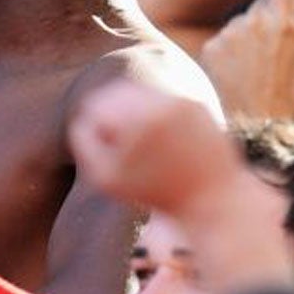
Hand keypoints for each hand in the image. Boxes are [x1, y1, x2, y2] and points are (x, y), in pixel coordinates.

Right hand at [68, 77, 240, 221]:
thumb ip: (85, 143)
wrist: (210, 200)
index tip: (108, 152)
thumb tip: (83, 117)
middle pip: (118, 93)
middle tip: (122, 145)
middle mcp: (159, 103)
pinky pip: (165, 101)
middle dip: (113, 115)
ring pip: (142, 93)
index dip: (96, 130)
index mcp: (135, 118)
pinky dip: (158, 116)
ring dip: (134, 111)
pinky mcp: (197, 106)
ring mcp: (181, 101)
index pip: (96, 106)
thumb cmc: (153, 194)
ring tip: (143, 144)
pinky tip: (164, 142)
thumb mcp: (106, 178)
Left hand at [199, 0, 293, 120]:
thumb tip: (287, 22)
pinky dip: (223, 57)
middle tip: (264, 62)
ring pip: (237, 28)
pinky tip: (232, 77)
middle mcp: (259, 21)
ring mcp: (235, 33)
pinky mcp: (213, 46)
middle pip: (256, 9)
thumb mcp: (292, 56)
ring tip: (248, 74)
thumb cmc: (280, 93)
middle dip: (258, 28)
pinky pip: (219, 43)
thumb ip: (284, 31)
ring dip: (240, 46)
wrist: (260, 124)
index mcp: (286, 22)